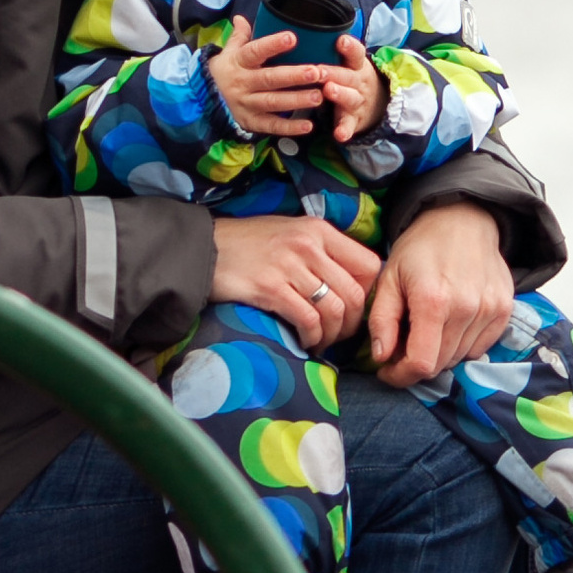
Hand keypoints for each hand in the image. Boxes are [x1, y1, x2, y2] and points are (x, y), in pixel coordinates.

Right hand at [205, 25, 333, 142]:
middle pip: (269, 78)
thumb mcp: (228, 52)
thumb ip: (239, 35)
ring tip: (318, 96)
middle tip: (317, 72)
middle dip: (294, 76)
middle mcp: (242, 83)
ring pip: (273, 102)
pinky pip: (271, 126)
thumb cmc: (225, 72)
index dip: (272, 45)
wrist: (203, 100)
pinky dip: (289, 127)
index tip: (292, 38)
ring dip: (296, 100)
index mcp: (238, 62)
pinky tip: (307, 125)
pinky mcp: (250, 122)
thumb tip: (240, 17)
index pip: (255, 51)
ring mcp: (246, 104)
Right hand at [209, 210, 381, 349]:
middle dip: (351, 324)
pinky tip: (304, 342)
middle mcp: (309, 245)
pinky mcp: (270, 288)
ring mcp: (289, 266)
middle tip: (338, 335)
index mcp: (319, 230)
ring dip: (331, 335)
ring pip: (334, 310)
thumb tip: (352, 281)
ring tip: (320, 341)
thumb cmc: (249, 243)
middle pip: (354, 294)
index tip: (353, 309)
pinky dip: (312, 338)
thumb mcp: (291, 232)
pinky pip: (307, 320)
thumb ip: (321, 251)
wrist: (204, 247)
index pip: (368, 265)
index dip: (368, 293)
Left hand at [318, 42, 384, 143]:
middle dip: (334, 73)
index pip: (356, 53)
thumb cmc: (352, 77)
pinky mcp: (354, 120)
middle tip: (319, 70)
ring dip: (340, 94)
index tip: (340, 41)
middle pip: (348, 76)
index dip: (349, 47)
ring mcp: (357, 101)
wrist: (378, 104)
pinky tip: (339, 135)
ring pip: (350, 98)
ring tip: (329, 91)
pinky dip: (345, 130)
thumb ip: (332, 51)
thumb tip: (307, 30)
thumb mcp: (350, 63)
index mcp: (357, 65)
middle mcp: (359, 82)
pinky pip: (349, 125)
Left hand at [365, 204, 514, 387]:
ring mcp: (489, 310)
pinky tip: (449, 325)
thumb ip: (382, 320)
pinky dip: (461, 346)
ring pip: (460, 358)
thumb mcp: (389, 277)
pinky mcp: (504, 311)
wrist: (463, 220)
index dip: (400, 376)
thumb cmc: (420, 248)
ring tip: (426, 331)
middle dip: (416, 363)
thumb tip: (381, 357)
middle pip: (440, 364)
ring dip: (439, 354)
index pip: (421, 364)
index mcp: (432, 301)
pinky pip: (480, 348)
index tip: (387, 370)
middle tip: (403, 346)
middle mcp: (466, 308)